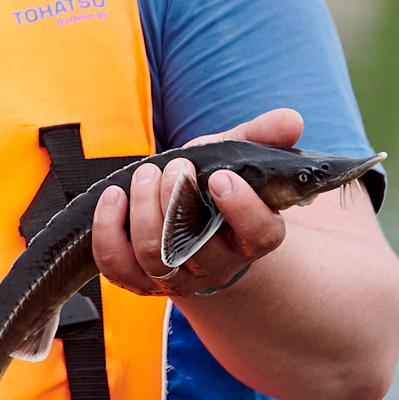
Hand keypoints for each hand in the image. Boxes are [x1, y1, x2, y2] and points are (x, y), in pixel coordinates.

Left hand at [92, 108, 303, 299]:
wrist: (191, 227)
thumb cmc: (214, 188)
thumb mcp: (238, 157)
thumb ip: (263, 137)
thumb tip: (290, 119)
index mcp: (254, 235)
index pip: (259, 233)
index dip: (241, 206)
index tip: (220, 176)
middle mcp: (218, 264)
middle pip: (196, 245)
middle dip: (177, 199)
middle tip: (174, 166)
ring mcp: (177, 277)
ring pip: (154, 255)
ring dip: (143, 208)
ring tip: (143, 176)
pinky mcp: (139, 280)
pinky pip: (115, 265)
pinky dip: (107, 230)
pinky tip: (113, 197)